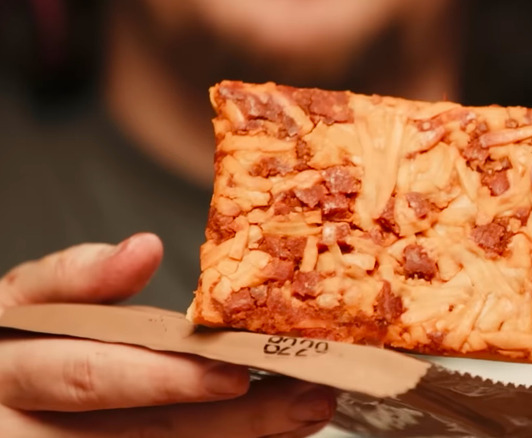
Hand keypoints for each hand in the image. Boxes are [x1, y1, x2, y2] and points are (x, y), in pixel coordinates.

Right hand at [0, 234, 334, 437]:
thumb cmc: (13, 340)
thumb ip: (77, 277)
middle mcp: (30, 429)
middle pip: (144, 433)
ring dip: (241, 437)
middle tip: (307, 400)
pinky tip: (267, 432)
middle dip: (234, 421)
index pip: (92, 376)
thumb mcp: (24, 300)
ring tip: (306, 412)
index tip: (234, 372)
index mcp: (13, 371)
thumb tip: (144, 248)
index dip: (165, 378)